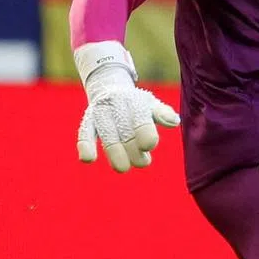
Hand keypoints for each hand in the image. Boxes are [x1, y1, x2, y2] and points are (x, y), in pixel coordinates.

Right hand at [74, 42, 179, 172]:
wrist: (109, 90)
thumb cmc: (137, 105)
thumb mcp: (151, 106)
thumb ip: (162, 113)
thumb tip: (174, 121)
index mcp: (134, 100)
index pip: (140, 117)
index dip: (145, 133)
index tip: (149, 146)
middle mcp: (115, 104)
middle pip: (124, 130)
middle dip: (133, 149)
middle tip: (143, 162)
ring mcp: (100, 113)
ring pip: (107, 135)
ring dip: (115, 153)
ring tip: (123, 168)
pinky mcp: (87, 122)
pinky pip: (84, 133)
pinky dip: (86, 145)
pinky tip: (88, 159)